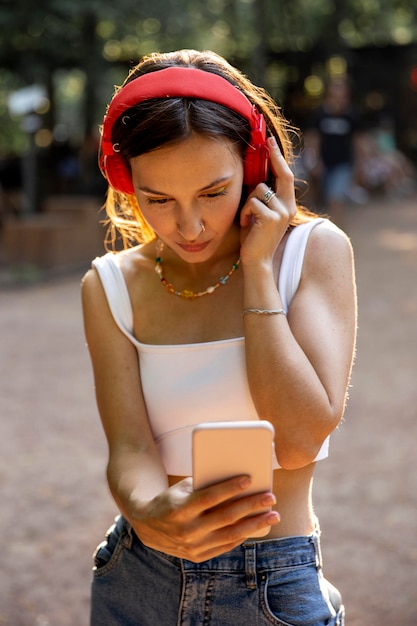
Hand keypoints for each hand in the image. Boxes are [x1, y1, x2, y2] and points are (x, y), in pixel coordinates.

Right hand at [131, 476, 279, 561]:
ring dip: (255, 524)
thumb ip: (204, 485)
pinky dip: (242, 536)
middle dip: (251, 506)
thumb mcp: (182, 488)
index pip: (209, 497)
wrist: (148, 525)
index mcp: (180, 508)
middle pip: (225, 516)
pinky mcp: (197, 556)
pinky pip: (225, 546)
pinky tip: (256, 527)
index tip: (249, 479)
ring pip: (230, 535)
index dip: (229, 488)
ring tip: (273, 515)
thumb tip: (236, 480)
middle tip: (270, 497)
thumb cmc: (172, 499)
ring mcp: (192, 546)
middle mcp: (187, 529)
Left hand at [239, 136, 296, 265]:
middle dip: (274, 157)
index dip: (279, 159)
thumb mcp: (260, 214)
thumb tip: (255, 176)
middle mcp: (288, 207)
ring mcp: (282, 212)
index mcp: (288, 205)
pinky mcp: (271, 218)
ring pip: (259, 190)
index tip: (271, 143)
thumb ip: (262, 198)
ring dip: (248, 202)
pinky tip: (246, 224)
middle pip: (283, 175)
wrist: (257, 261)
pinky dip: (245, 212)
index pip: (286, 177)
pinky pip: (252, 203)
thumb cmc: (254, 238)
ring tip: (248, 217)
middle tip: (266, 142)